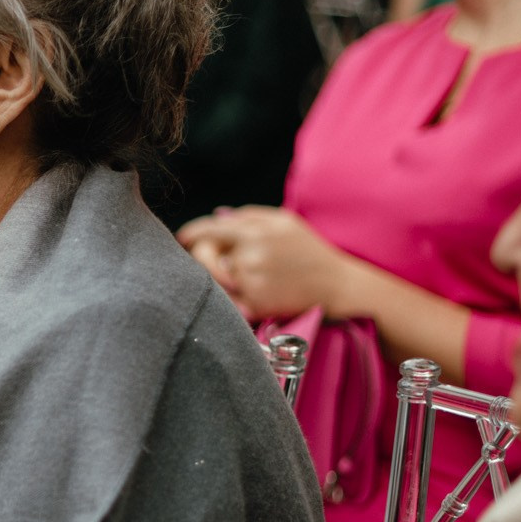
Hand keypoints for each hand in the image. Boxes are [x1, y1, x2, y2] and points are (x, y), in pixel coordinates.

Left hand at [177, 207, 354, 320]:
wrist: (337, 285)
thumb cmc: (310, 251)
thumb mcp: (284, 222)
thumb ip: (248, 217)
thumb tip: (216, 218)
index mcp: (254, 231)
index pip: (208, 231)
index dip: (191, 234)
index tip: (183, 238)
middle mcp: (249, 255)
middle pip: (204, 257)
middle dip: (203, 259)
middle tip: (212, 262)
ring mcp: (251, 281)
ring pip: (216, 280)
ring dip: (223, 279)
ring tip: (246, 278)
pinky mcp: (255, 304)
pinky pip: (230, 300)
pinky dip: (234, 297)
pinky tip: (252, 293)